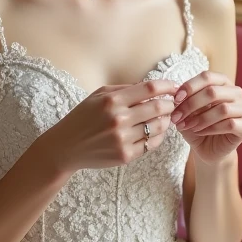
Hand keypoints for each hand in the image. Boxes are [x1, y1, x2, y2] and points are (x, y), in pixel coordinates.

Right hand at [42, 79, 178, 171]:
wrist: (67, 147)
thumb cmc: (83, 117)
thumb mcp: (98, 95)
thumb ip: (124, 89)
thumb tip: (151, 86)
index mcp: (112, 100)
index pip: (149, 89)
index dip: (167, 86)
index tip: (174, 87)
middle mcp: (119, 119)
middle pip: (158, 108)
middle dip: (170, 104)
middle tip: (172, 103)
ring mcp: (123, 139)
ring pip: (158, 127)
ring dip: (166, 121)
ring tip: (164, 118)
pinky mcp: (125, 155)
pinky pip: (151, 144)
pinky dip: (157, 136)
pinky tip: (154, 132)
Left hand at [171, 72, 241, 163]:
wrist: (208, 149)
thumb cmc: (198, 125)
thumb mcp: (188, 111)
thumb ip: (185, 100)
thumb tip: (177, 94)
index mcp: (222, 82)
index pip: (207, 77)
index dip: (190, 86)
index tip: (175, 99)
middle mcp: (236, 92)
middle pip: (213, 92)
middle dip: (191, 105)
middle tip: (176, 117)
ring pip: (222, 109)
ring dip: (200, 119)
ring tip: (186, 126)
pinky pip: (230, 124)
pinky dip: (210, 128)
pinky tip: (199, 132)